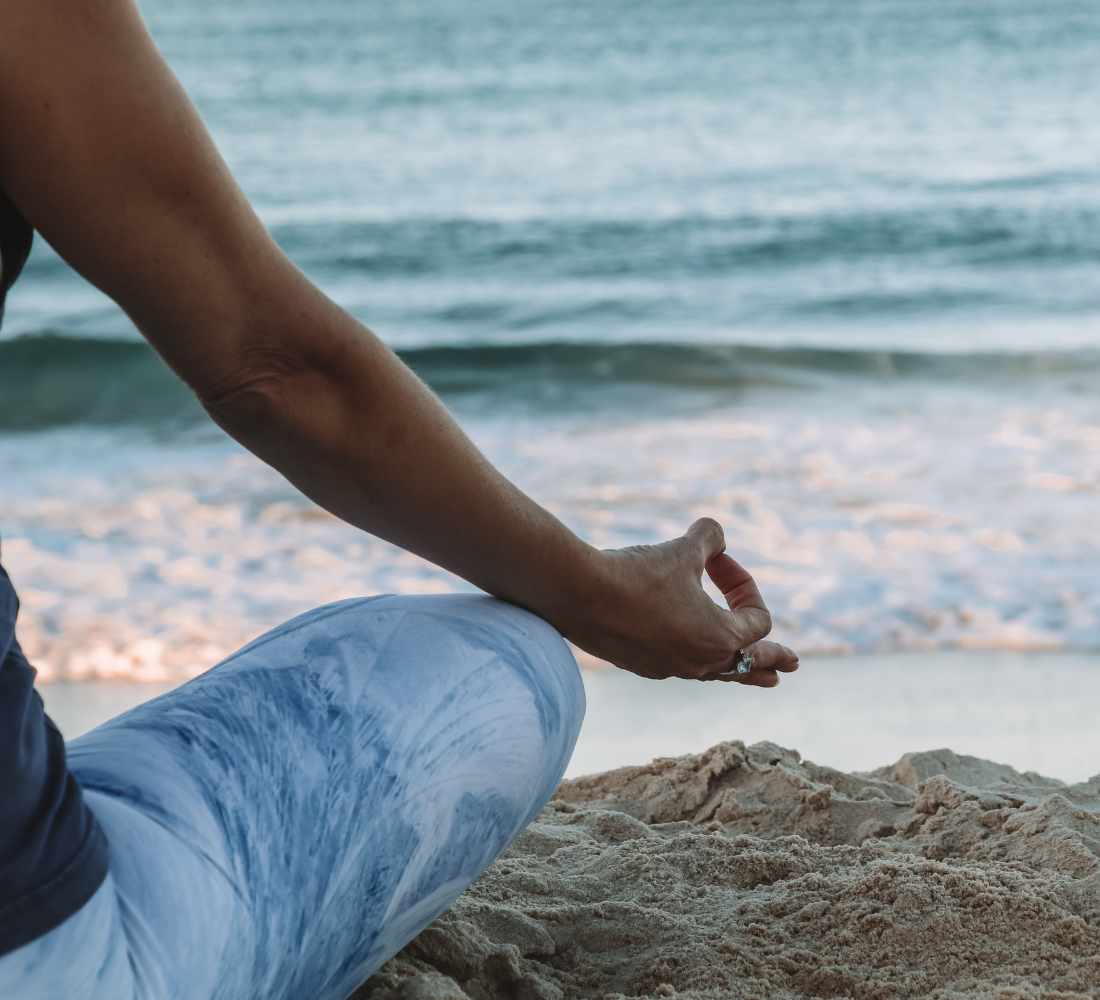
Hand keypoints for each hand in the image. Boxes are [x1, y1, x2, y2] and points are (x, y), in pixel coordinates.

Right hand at [559, 518, 798, 685]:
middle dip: (772, 659)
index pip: (757, 618)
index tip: (717, 559)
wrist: (579, 595)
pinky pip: (682, 666)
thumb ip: (709, 539)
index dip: (744, 583)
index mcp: (720, 638)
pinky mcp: (643, 665)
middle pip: (748, 665)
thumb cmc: (637, 573)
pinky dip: (696, 657)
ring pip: (716, 673)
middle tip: (792, 664)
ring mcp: (670, 668)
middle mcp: (700, 662)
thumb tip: (716, 535)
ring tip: (760, 677)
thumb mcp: (682, 549)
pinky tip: (691, 653)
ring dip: (738, 668)